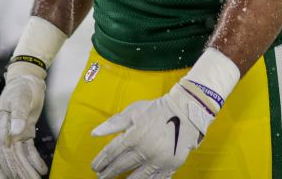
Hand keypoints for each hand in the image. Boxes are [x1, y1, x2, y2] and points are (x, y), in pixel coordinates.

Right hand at [0, 63, 48, 178]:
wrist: (29, 78)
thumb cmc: (22, 86)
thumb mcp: (21, 98)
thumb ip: (18, 114)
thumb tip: (14, 133)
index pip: (3, 148)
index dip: (10, 163)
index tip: (17, 175)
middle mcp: (5, 131)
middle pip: (11, 155)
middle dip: (20, 171)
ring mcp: (14, 133)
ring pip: (20, 155)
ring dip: (27, 169)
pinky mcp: (25, 132)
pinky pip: (28, 150)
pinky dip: (34, 160)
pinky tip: (42, 169)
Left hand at [89, 79, 219, 178]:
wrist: (187, 111)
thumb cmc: (158, 109)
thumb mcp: (134, 112)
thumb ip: (113, 124)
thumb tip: (94, 134)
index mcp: (134, 136)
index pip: (112, 153)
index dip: (101, 161)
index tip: (94, 166)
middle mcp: (145, 151)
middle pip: (121, 166)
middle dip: (108, 173)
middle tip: (101, 176)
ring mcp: (158, 161)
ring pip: (136, 178)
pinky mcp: (170, 166)